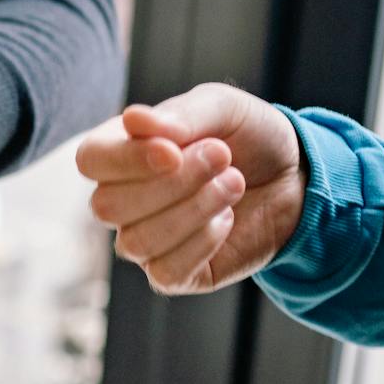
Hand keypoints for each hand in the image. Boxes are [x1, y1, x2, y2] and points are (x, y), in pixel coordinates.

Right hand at [75, 82, 306, 294]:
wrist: (293, 178)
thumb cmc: (248, 137)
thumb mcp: (223, 109)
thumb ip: (181, 115)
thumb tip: (132, 119)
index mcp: (122, 151)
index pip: (90, 161)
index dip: (125, 160)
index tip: (173, 151)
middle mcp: (122, 199)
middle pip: (108, 206)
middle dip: (172, 183)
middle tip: (222, 156)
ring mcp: (144, 240)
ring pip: (137, 241)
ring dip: (193, 209)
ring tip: (234, 182)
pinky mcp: (172, 274)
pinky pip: (165, 271)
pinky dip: (202, 243)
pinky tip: (226, 220)